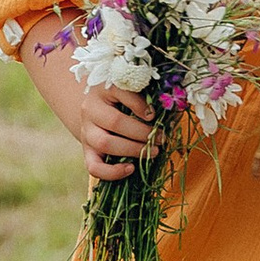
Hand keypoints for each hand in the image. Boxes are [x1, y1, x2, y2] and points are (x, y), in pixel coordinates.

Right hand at [20, 21, 158, 184]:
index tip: (154, 114)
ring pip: (103, 143)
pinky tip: (131, 168)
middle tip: (161, 138)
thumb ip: (148, 94)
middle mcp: (90, 109)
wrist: (98, 106)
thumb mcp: (133, 88)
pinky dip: (112, 172)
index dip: (139, 105)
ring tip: (154, 152)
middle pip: (114, 122)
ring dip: (132, 150)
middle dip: (142, 133)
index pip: (120, 93)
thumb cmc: (123, 96)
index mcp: (103, 88)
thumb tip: (173, 106)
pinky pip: (94, 167)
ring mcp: (86, 131)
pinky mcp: (87, 150)